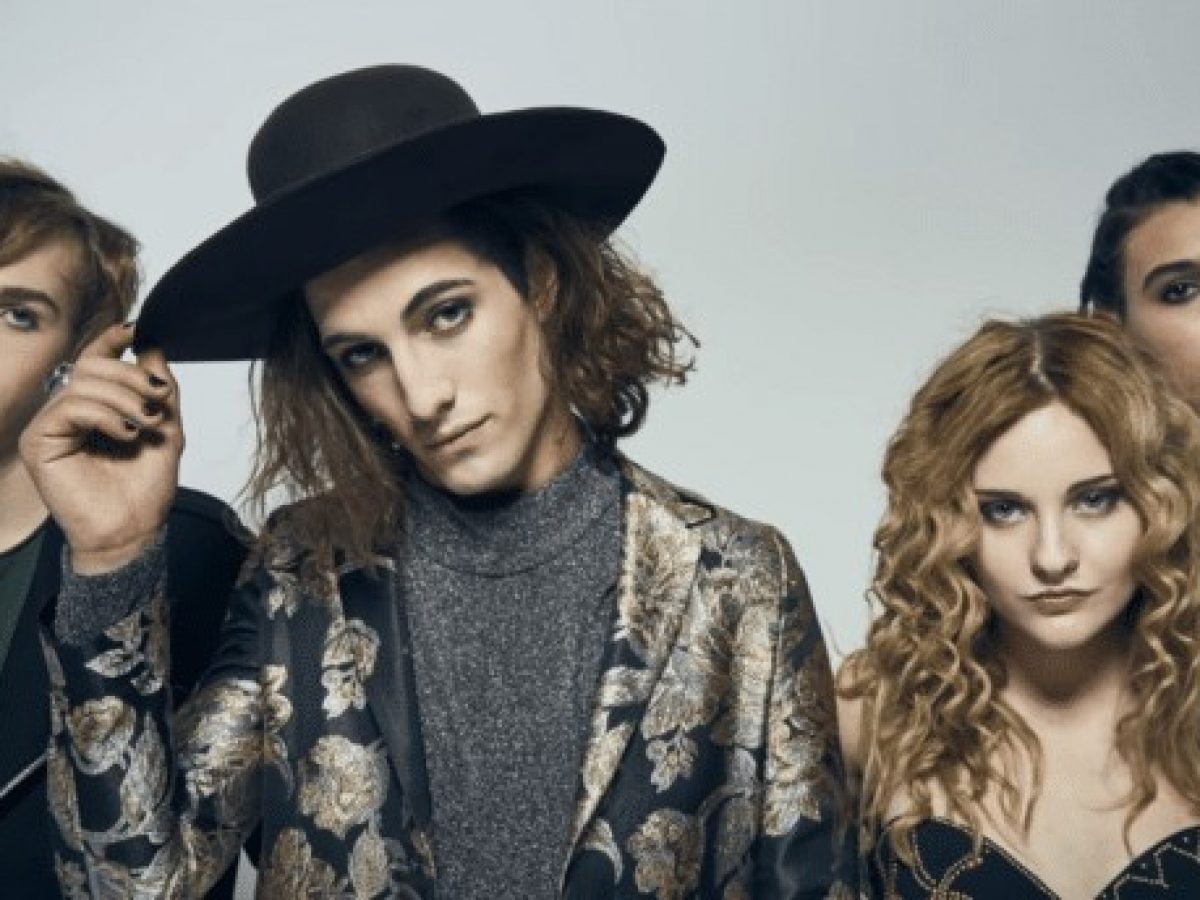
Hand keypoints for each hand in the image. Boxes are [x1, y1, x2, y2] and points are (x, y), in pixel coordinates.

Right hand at [19, 324, 182, 573]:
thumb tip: (153, 345)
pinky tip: (126, 434)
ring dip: (125, 398)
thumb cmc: (146, 487)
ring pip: (84, 382)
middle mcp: (69, 409)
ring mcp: (51, 424)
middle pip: (92, 363)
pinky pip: (70, 406)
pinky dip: (105, 415)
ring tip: (146, 424)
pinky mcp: (39, 440)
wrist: (135, 528)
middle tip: (158, 402)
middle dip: (131, 376)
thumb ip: (160, 388)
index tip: (137, 330)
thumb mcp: (166, 428)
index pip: (96, 358)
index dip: (113, 339)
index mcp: (97, 404)